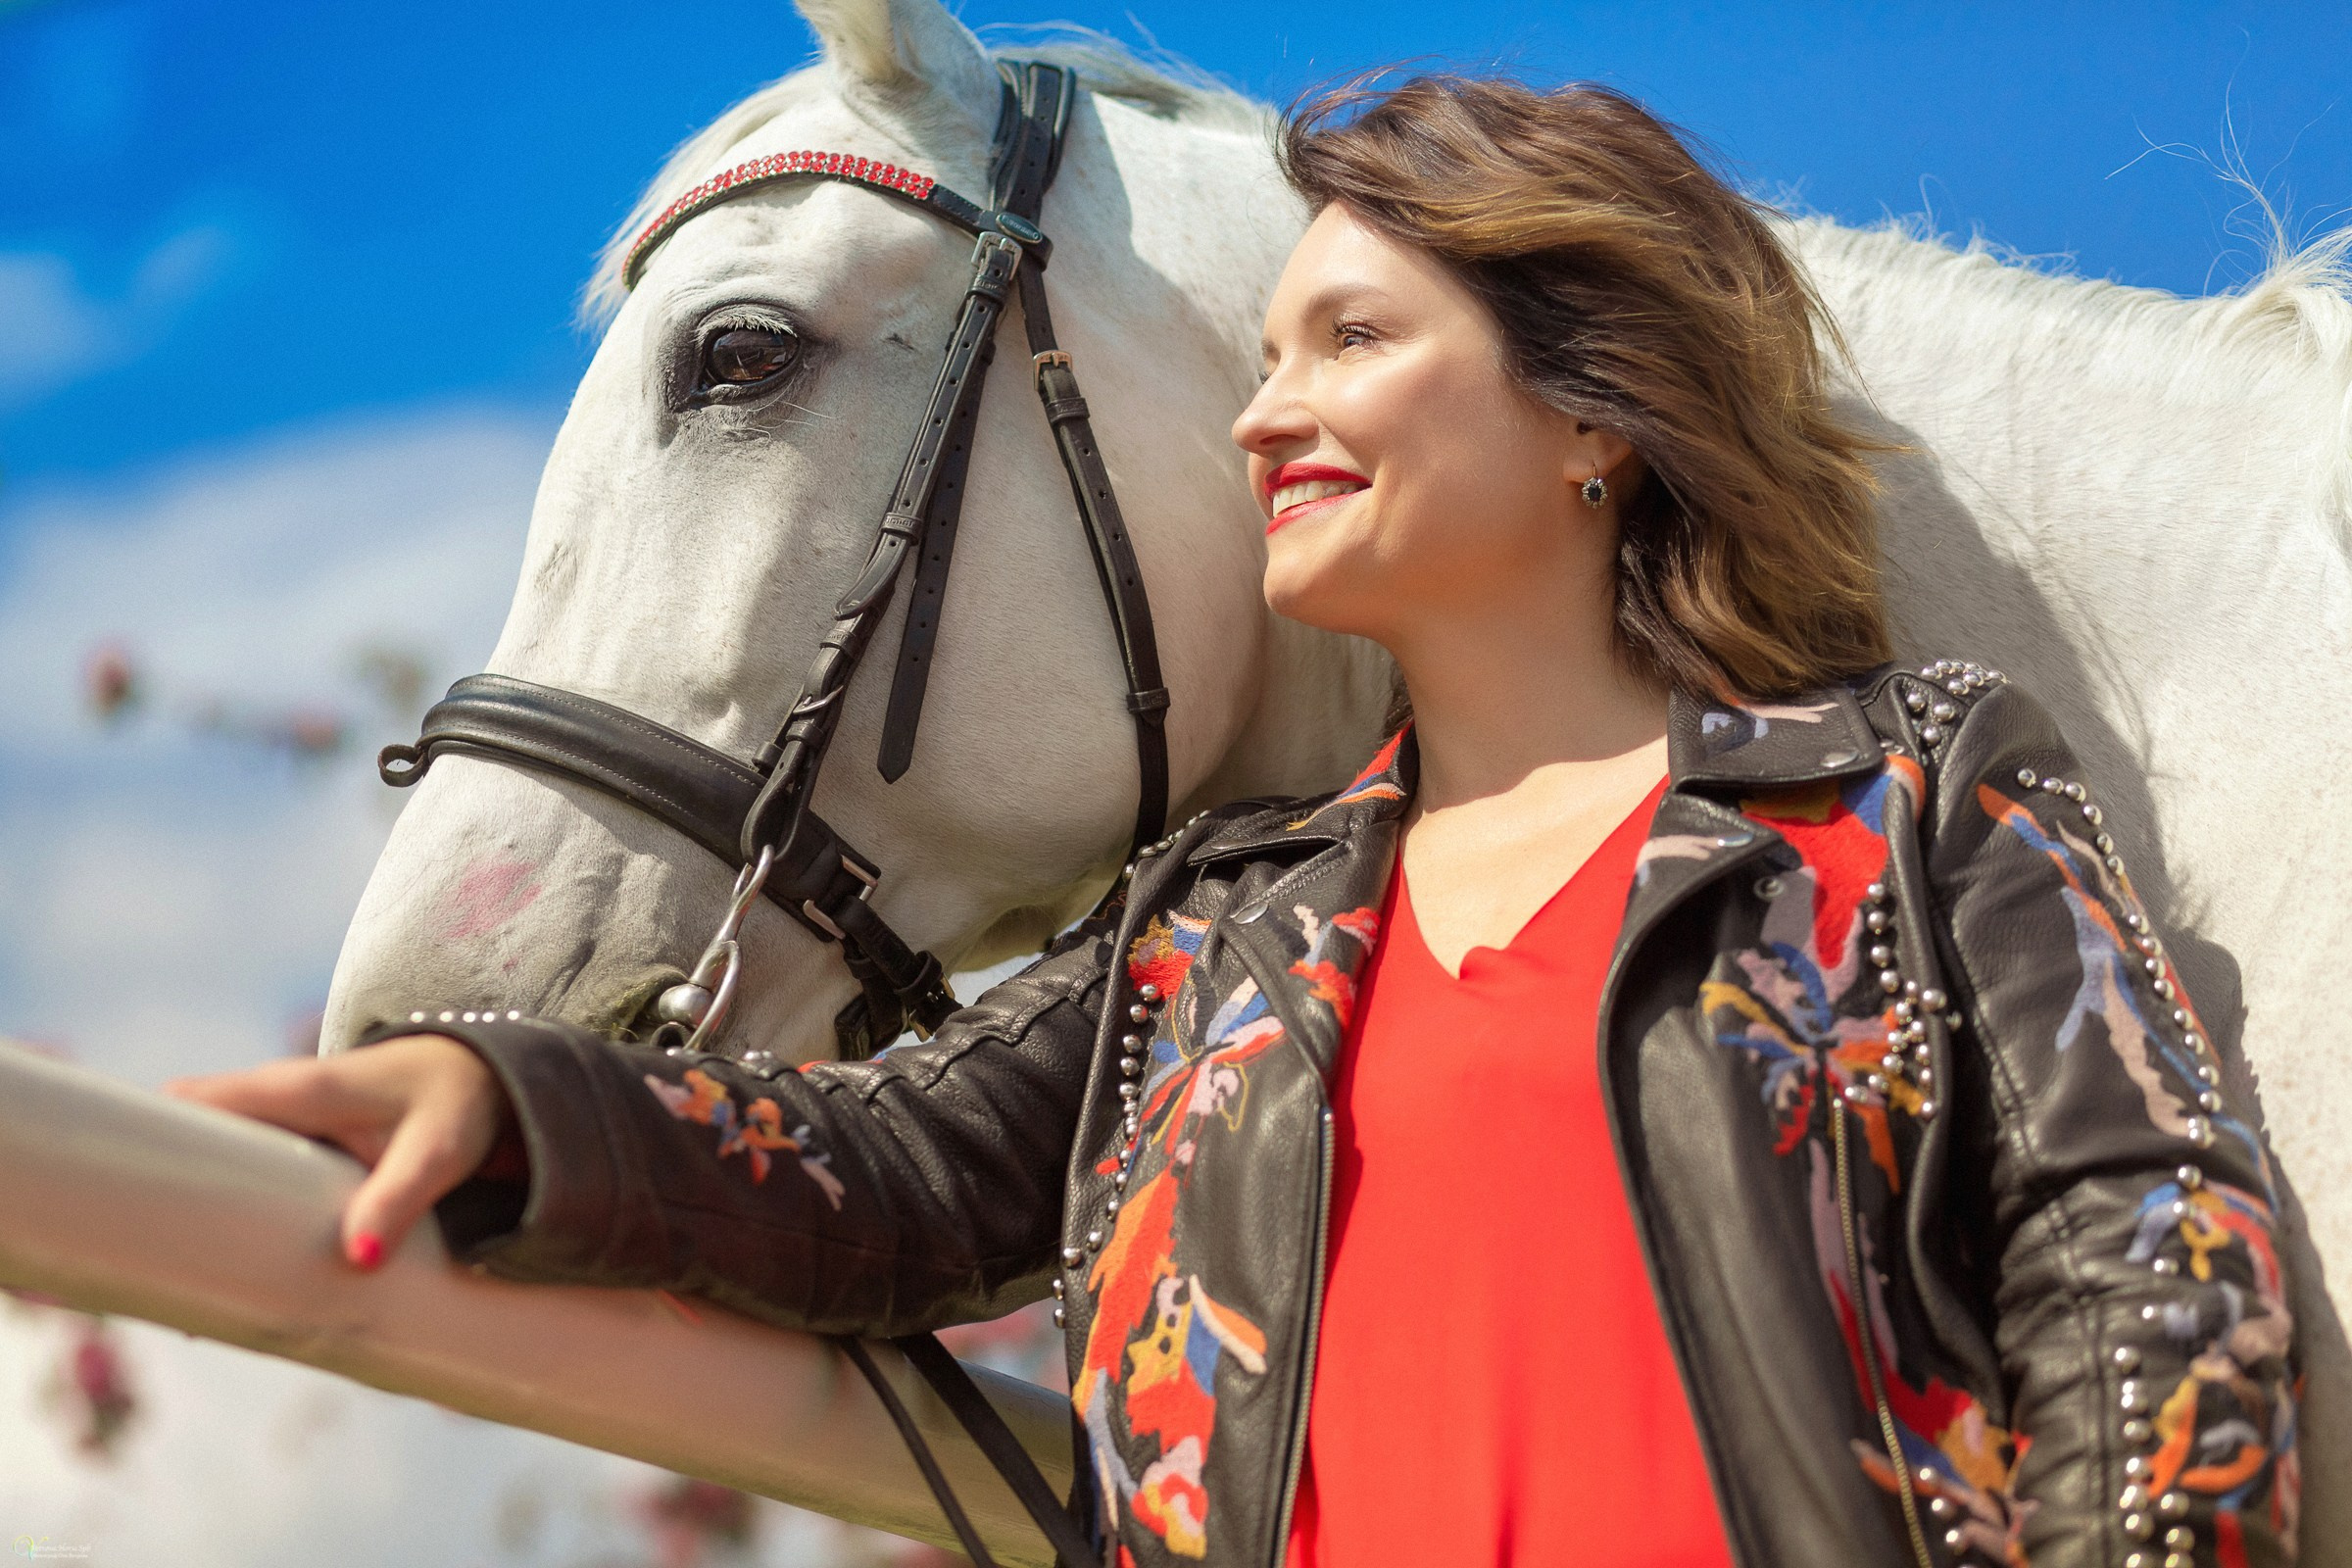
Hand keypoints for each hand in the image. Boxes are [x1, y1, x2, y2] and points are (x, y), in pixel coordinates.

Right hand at [164, 1035, 515, 1271]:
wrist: (492, 1081)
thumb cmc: (461, 1106)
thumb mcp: (439, 1151)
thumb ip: (399, 1198)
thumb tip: (358, 1262)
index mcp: (299, 1090)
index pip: (196, 1104)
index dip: (145, 1140)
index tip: (112, 1200)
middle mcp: (279, 1102)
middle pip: (194, 1143)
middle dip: (161, 1196)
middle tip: (144, 1271)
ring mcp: (286, 1127)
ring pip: (220, 1167)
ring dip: (198, 1216)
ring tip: (179, 1293)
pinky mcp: (302, 1153)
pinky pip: (251, 1180)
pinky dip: (235, 1220)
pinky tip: (229, 1282)